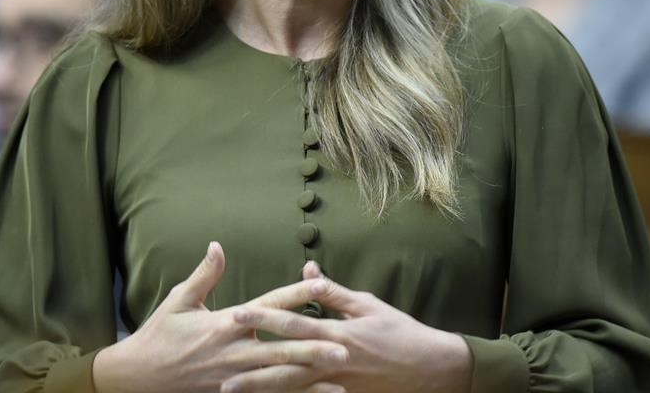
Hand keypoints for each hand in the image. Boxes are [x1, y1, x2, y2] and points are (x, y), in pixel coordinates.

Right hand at [93, 244, 349, 392]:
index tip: (322, 285)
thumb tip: (217, 245)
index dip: (296, 295)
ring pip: (279, 378)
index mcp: (224, 324)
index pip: (268, 306)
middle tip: (346, 345)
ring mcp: (234, 379)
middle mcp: (233, 352)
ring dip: (310, 378)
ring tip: (341, 375)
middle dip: (314, 347)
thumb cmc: (158, 335)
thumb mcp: (179, 301)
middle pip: (281, 348)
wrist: (137, 380)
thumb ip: (204, 275)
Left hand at [222, 262, 472, 392]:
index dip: (263, 318)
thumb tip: (306, 270)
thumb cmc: (399, 331)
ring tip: (229, 391)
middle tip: (219, 365)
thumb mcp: (367, 304)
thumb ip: (333, 291)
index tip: (235, 313)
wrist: (430, 370)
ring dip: (260, 390)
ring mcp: (336, 386)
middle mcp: (333, 362)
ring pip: (291, 389)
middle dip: (250, 364)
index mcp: (337, 334)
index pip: (293, 324)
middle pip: (284, 364)